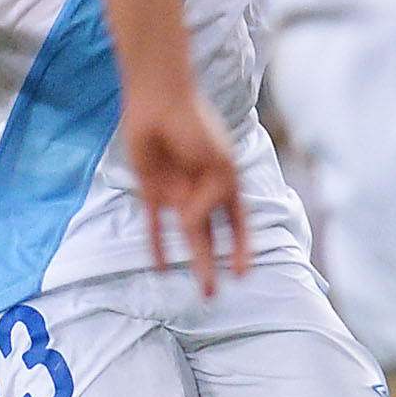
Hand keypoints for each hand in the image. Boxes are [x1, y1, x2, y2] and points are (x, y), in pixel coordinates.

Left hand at [121, 81, 251, 294]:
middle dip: (214, 265)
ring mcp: (178, 194)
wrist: (159, 102)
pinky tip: (161, 266)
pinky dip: (156, 245)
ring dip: (192, 261)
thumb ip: (206, 201)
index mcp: (227, 184)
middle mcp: (203, 193)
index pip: (238, 224)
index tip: (244, 273)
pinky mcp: (151, 191)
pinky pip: (154, 225)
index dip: (242, 249)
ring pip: (187, 237)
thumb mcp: (216, 166)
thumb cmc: (196, 126)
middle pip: (212, 237)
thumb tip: (190, 228)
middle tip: (212, 294)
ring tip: (198, 287)